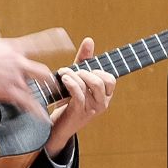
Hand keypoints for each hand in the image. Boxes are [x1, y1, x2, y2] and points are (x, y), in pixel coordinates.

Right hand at [0, 17, 72, 117]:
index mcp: (15, 48)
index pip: (39, 42)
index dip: (54, 41)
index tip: (66, 39)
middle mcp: (19, 63)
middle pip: (43, 71)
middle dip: (48, 78)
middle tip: (51, 81)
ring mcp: (15, 78)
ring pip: (36, 88)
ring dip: (40, 95)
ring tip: (45, 101)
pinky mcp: (9, 92)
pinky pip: (28, 104)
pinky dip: (37, 112)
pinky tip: (44, 118)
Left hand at [44, 39, 115, 156]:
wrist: (58, 127)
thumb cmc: (69, 101)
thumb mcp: (77, 80)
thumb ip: (84, 61)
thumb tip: (89, 40)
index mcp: (105, 96)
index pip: (110, 79)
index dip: (97, 70)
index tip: (83, 69)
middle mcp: (102, 103)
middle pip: (102, 80)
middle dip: (86, 71)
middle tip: (73, 71)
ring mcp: (92, 109)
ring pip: (90, 85)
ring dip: (75, 75)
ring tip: (64, 73)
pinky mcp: (80, 113)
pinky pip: (79, 94)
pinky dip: (71, 83)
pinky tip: (63, 79)